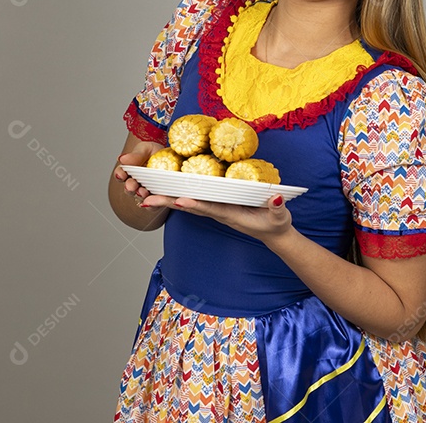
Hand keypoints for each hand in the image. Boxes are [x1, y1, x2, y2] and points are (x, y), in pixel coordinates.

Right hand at [113, 140, 162, 199]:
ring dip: (140, 196)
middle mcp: (136, 183)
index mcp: (130, 171)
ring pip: (141, 198)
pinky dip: (154, 204)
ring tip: (142, 192)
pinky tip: (155, 201)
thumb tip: (121, 158)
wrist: (174, 157)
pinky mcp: (158, 199)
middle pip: (129, 188)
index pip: (121, 174)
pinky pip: (154, 205)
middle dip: (130, 187)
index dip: (120, 174)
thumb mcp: (146, 149)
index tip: (121, 174)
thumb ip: (135, 155)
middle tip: (131, 186)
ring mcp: (147, 192)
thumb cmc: (155, 153)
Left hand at [140, 192, 293, 243]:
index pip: (209, 208)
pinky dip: (178, 196)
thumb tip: (275, 198)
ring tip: (146, 195)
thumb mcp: (279, 217)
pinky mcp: (217, 206)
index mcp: (231, 215)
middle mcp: (219, 212)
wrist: (273, 234)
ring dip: (167, 200)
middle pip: (189, 206)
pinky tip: (164, 192)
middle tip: (146, 199)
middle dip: (168, 202)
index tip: (178, 201)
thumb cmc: (276, 225)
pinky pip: (195, 199)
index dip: (194, 204)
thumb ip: (277, 208)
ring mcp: (216, 209)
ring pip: (188, 203)